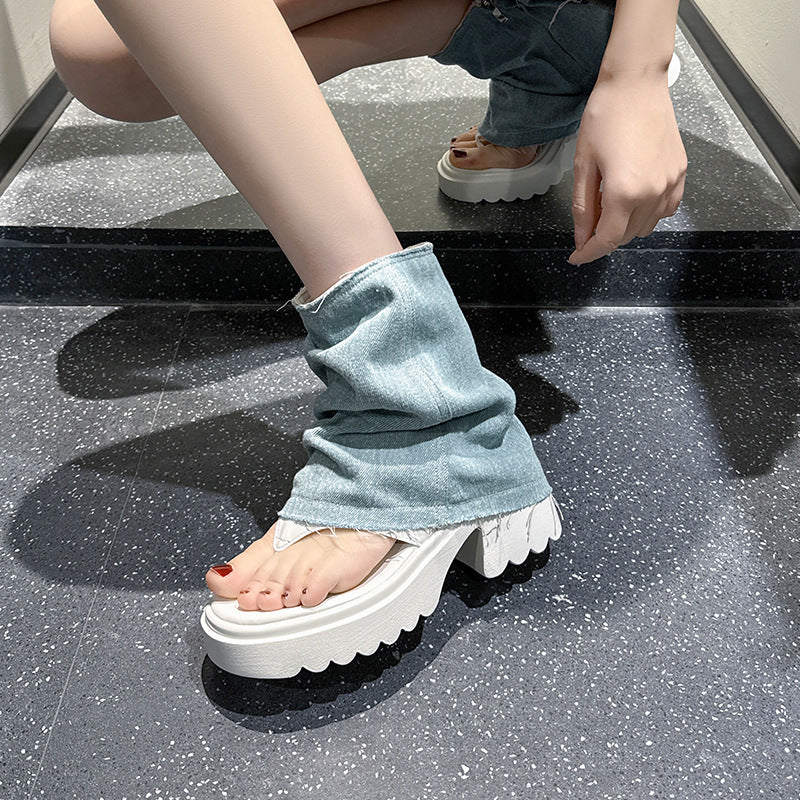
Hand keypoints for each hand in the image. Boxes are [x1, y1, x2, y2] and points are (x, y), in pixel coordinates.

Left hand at [568, 69, 686, 264]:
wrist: (636, 82)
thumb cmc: (606, 115)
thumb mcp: (583, 164)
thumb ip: (583, 207)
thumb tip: (581, 237)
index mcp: (625, 192)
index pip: (607, 240)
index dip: (589, 253)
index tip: (577, 256)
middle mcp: (652, 192)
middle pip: (626, 236)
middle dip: (604, 238)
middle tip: (587, 227)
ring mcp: (670, 182)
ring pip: (646, 226)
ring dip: (625, 227)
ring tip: (608, 208)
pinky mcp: (680, 172)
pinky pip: (666, 210)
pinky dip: (648, 215)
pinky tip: (633, 201)